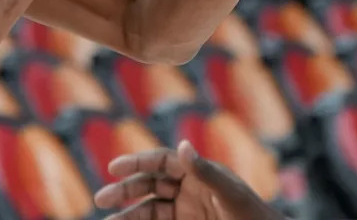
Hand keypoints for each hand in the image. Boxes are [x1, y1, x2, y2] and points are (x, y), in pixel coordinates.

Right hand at [93, 141, 286, 219]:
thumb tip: (181, 144)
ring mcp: (185, 209)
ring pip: (148, 208)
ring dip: (127, 213)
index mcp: (196, 171)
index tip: (113, 169)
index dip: (135, 162)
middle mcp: (187, 187)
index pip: (159, 161)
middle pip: (148, 185)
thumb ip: (205, 171)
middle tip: (101, 199)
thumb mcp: (231, 193)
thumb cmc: (255, 216)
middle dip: (124, 191)